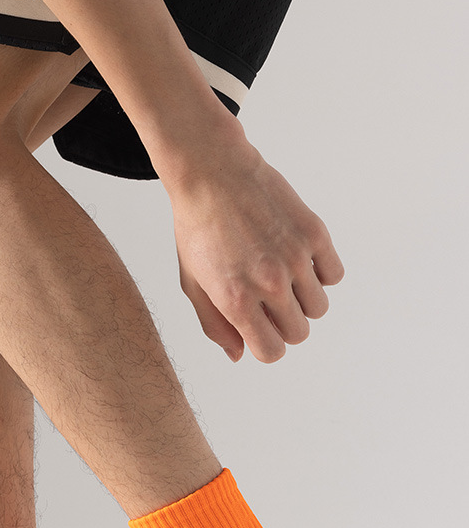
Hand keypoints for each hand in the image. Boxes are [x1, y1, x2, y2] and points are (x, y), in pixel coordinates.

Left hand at [168, 135, 343, 363]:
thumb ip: (215, 324)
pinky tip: (297, 256)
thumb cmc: (196, 226)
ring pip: (319, 307)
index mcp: (236, 300)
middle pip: (298, 333)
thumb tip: (240, 355)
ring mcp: (295, 258)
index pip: (271, 352)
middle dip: (283, 322)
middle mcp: (269, 283)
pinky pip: (334, 275)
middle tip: (266, 296)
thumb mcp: (192, 280)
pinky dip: (321, 272)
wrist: (212, 172)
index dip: (265, 343)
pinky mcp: (313, 233)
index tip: (258, 326)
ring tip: (280, 273)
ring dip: (303, 298)